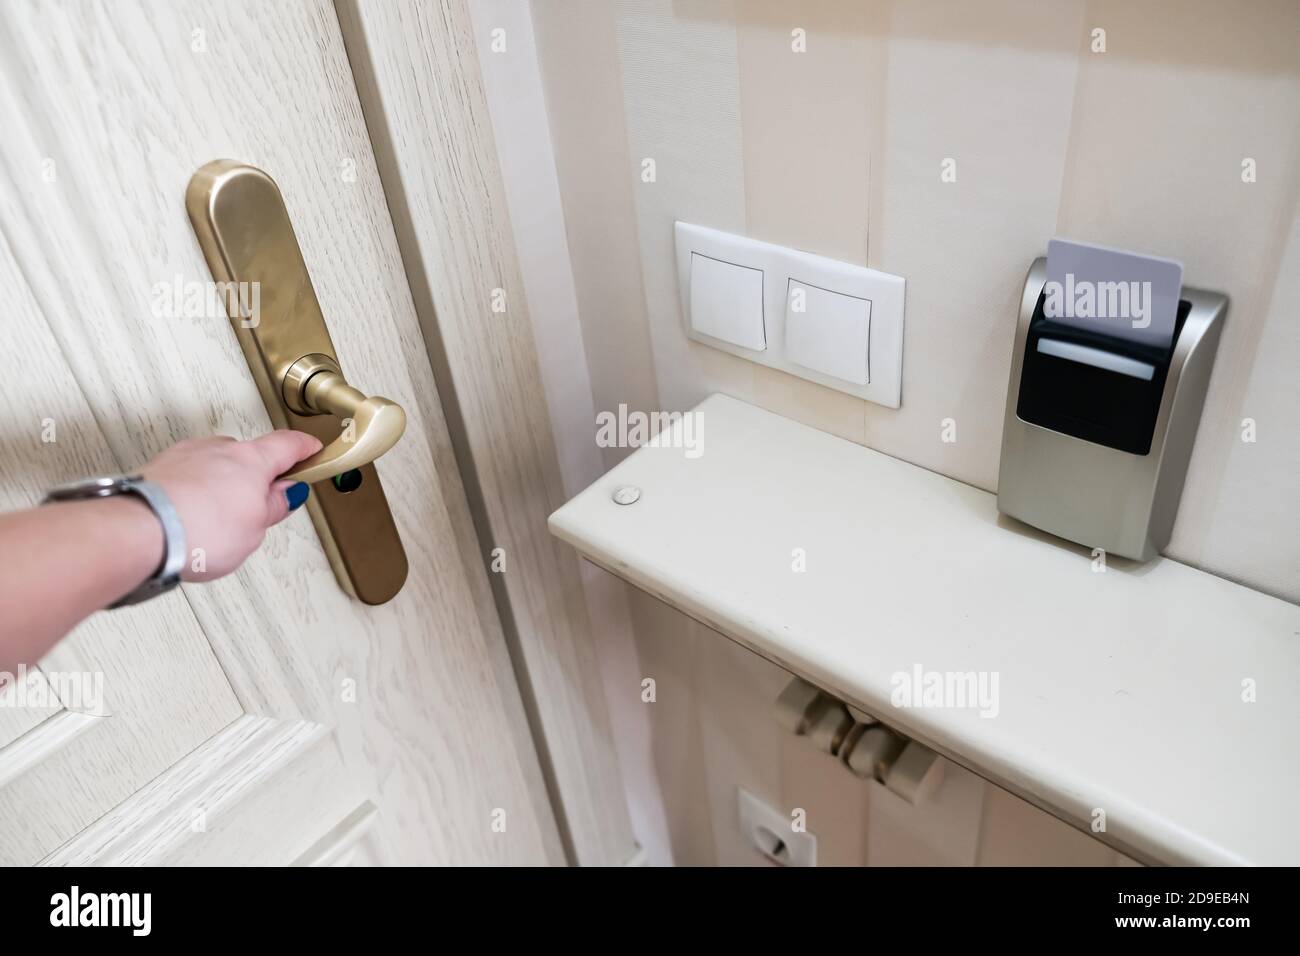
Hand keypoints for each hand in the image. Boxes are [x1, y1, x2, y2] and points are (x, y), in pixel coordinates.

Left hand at [141, 432, 322, 580]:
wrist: (140, 530)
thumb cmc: (198, 528)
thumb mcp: (254, 529)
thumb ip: (272, 508)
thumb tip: (285, 494)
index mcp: (252, 460)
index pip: (288, 445)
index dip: (304, 448)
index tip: (312, 450)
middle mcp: (218, 449)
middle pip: (249, 456)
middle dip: (257, 478)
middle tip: (261, 506)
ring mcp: (186, 456)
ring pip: (215, 466)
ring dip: (222, 486)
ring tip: (220, 521)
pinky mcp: (159, 470)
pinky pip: (188, 477)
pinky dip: (195, 492)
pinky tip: (192, 517)